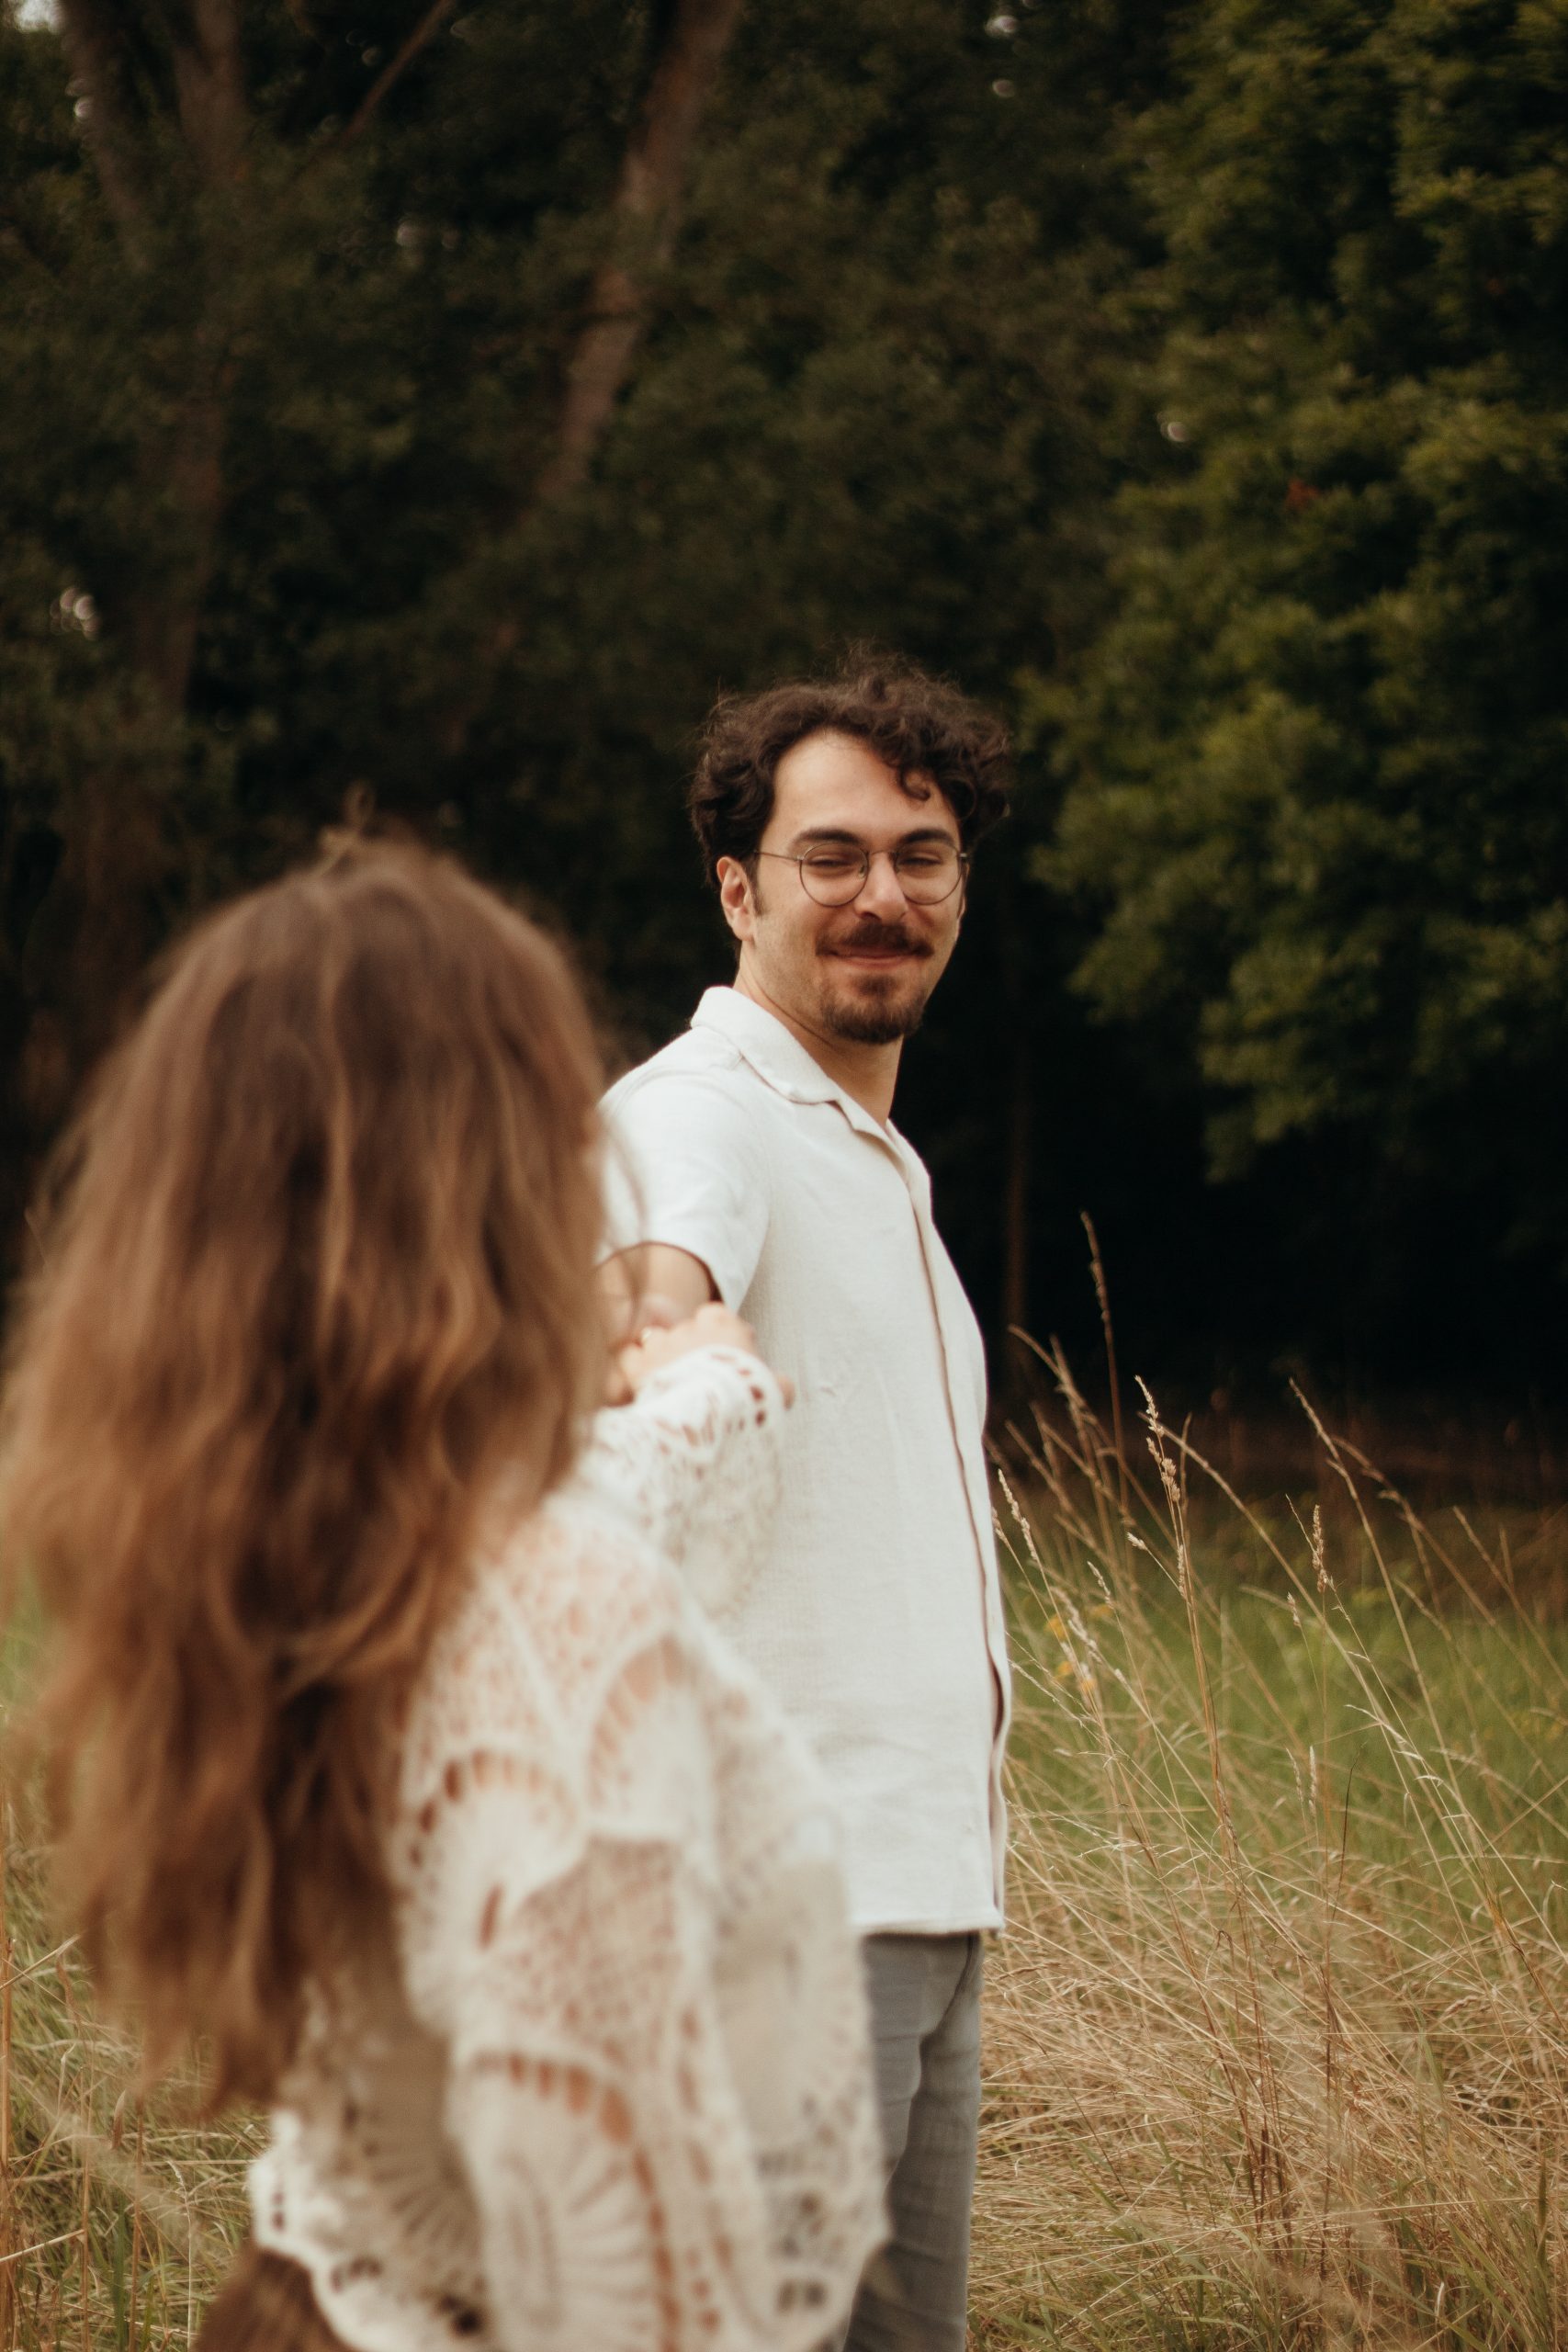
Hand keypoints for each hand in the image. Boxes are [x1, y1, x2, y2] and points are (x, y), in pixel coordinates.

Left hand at [616, 1302, 794, 1406]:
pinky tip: (641, 1381)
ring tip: (669, 1379)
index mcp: (725, 1326)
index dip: (720, 1331)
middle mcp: (691, 1327)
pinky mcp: (639, 1365)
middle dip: (690, 1347)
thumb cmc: (747, 1399)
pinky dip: (635, 1366)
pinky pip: (630, 1356)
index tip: (726, 1353)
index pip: (716, 1313)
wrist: (711, 1414)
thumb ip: (779, 1383)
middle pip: (687, 1329)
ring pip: (658, 1339)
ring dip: (662, 1355)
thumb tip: (782, 1386)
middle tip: (698, 1375)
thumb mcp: (775, 1391)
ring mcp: (663, 1343)